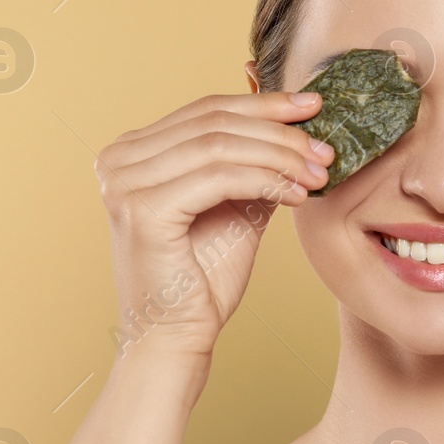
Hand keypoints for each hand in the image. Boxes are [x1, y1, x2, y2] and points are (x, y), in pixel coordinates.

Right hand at [95, 90, 334, 360]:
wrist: (175, 339)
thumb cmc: (201, 281)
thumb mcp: (233, 205)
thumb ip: (250, 163)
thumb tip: (296, 123)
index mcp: (131, 153)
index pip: (206, 110)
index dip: (263, 104)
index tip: (313, 106)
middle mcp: (117, 160)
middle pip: (213, 122)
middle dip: (279, 132)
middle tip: (325, 148)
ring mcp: (124, 183)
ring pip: (219, 145)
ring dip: (279, 156)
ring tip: (318, 173)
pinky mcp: (142, 210)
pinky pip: (218, 177)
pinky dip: (265, 180)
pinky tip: (296, 195)